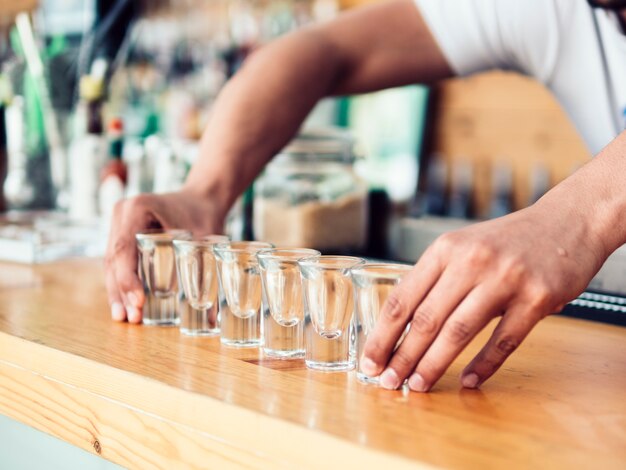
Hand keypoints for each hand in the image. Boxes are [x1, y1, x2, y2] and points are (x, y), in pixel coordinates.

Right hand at [104, 190, 224, 322]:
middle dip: (121, 291)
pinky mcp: (123, 233)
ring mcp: (119, 223)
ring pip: (112, 262)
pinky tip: (125, 304)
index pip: (125, 248)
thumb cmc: (205, 214)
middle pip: (114, 259)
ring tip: (124, 317)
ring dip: (117, 290)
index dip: (128, 279)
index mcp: (137, 208)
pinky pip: (119, 260)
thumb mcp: (206, 238)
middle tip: (131, 317)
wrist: (202, 198)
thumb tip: (212, 317)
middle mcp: (122, 214)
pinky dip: (121, 281)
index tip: (138, 302)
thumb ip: (206, 271)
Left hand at [360, 202, 606, 390]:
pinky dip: (484, 365)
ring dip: (433, 364)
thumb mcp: (462, 245)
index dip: (382, 335)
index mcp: (445, 250)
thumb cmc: (506, 241)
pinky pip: (504, 340)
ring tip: (417, 385)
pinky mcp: (536, 298)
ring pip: (458, 331)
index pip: (402, 298)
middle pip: (425, 319)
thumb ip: (434, 278)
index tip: (369, 361)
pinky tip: (468, 381)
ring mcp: (504, 279)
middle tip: (387, 381)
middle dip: (402, 356)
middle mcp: (470, 261)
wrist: (567, 222)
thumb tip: (400, 326)